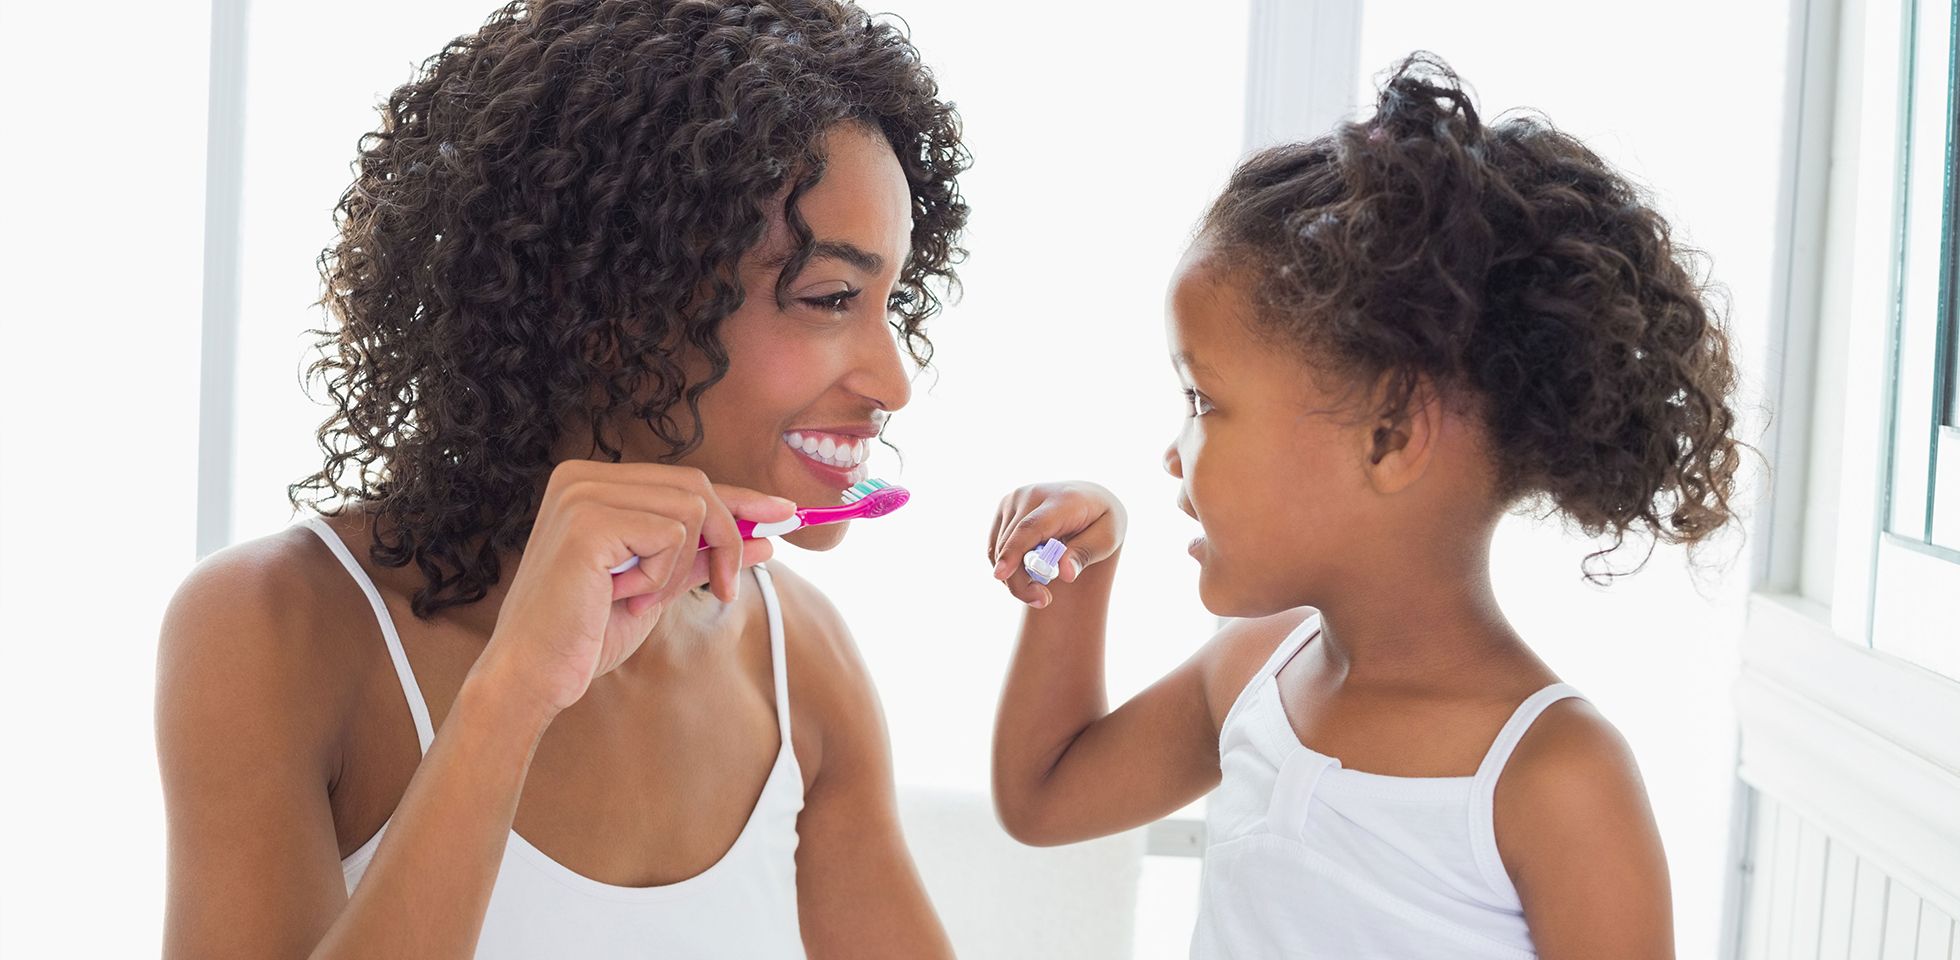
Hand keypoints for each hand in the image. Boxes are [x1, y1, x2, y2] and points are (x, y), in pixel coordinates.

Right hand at [475, 460, 795, 720]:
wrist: (535, 674)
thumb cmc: (586, 632)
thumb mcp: (658, 586)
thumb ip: (703, 556)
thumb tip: (766, 538)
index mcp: (593, 484)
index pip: (685, 481)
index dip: (740, 498)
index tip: (784, 511)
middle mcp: (582, 477)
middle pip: (697, 486)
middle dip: (726, 540)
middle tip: (724, 589)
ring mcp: (582, 494)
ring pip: (691, 509)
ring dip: (681, 566)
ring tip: (640, 598)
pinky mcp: (588, 522)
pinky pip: (670, 535)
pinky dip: (661, 576)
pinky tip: (624, 597)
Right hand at [986, 481, 1125, 607]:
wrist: (1090, 498)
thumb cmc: (1101, 522)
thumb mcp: (1107, 539)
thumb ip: (1085, 554)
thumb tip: (1065, 574)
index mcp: (1062, 500)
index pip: (1031, 528)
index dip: (1014, 552)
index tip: (1001, 576)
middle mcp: (1032, 494)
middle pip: (1012, 544)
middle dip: (1020, 581)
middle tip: (1043, 600)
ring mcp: (1015, 499)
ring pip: (1000, 548)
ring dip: (1014, 576)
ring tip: (1041, 587)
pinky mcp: (1005, 506)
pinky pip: (995, 545)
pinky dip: (1007, 564)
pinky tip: (1029, 571)